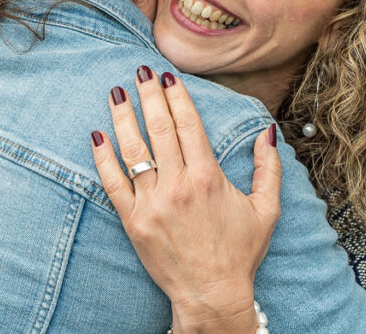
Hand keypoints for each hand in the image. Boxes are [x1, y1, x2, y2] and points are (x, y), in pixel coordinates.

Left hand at [90, 67, 281, 333]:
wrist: (211, 295)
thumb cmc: (240, 253)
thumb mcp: (267, 210)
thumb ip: (268, 168)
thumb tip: (267, 132)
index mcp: (208, 178)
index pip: (188, 125)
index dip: (176, 97)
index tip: (167, 76)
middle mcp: (179, 186)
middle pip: (159, 129)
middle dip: (148, 96)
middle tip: (139, 71)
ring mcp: (152, 204)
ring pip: (133, 151)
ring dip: (123, 118)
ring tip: (115, 93)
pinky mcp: (133, 222)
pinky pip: (113, 184)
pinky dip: (103, 159)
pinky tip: (97, 136)